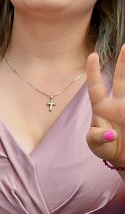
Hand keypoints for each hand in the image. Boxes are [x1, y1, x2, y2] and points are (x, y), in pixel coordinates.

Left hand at [87, 51, 124, 168]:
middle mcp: (117, 104)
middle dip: (123, 63)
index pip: (96, 87)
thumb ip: (97, 138)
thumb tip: (110, 133)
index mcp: (102, 109)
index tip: (92, 55)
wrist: (124, 158)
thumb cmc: (106, 148)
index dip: (93, 72)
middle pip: (120, 80)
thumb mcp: (96, 145)